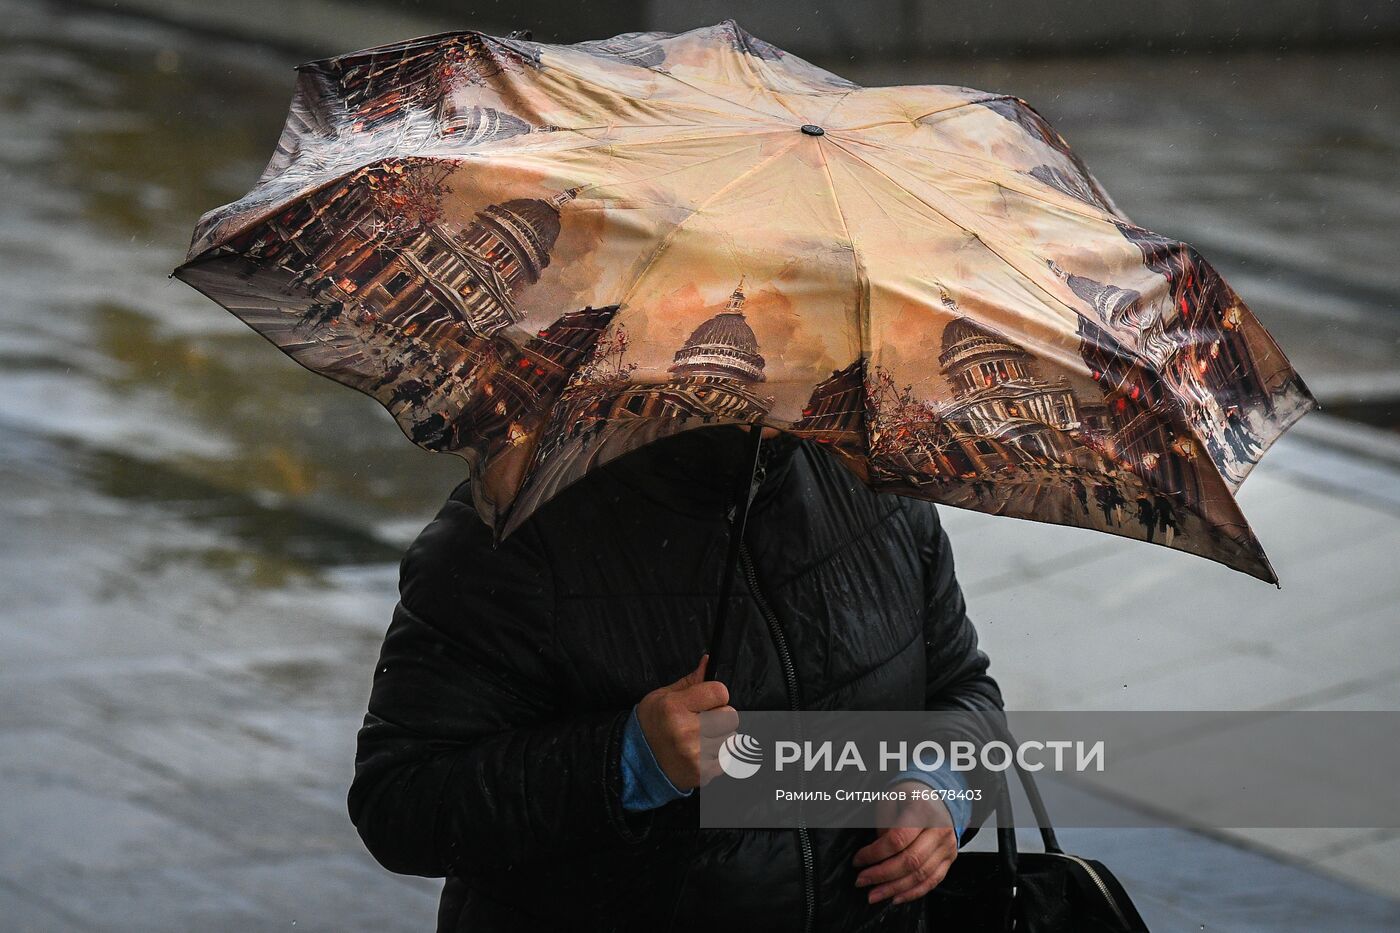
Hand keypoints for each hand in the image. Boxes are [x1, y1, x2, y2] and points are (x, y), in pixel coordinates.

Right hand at [635, 655, 737, 790]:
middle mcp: (685, 731)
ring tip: (700, 740)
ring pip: (731, 737)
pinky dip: (719, 756)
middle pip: (730, 715)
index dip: (716, 696)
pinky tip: (702, 754)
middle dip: (720, 717)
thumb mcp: (663, 696)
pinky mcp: (702, 773)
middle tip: (702, 722)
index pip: (720, 692)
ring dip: (720, 738)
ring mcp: (694, 754)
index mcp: (674, 707)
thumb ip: (691, 681)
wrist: (638, 763)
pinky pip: (728, 758)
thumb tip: (708, 661)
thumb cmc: (651, 726)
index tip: (708, 701)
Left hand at [852, 781, 958, 905]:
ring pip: (921, 875)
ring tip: (874, 894)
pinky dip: (913, 893)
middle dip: (881, 875)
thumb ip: (884, 822)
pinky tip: (895, 897)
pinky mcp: (950, 858)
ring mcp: (948, 846)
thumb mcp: (892, 796)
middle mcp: (940, 830)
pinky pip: (932, 881)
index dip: (875, 853)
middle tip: (861, 881)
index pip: (897, 839)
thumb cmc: (911, 795)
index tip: (858, 860)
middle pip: (910, 861)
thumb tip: (878, 851)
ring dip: (894, 889)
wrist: (940, 796)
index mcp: (924, 811)